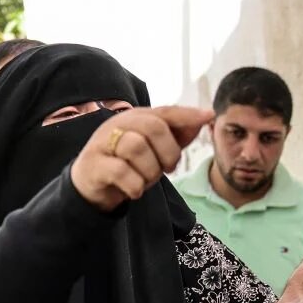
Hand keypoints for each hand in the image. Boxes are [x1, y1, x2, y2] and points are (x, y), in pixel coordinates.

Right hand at [69, 105, 214, 211]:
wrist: (93, 185)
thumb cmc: (130, 164)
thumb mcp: (156, 150)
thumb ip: (178, 135)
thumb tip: (204, 117)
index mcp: (136, 118)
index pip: (165, 111)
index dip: (187, 114)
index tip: (209, 116)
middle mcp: (118, 124)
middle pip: (153, 127)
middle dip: (168, 153)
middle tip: (167, 169)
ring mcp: (102, 143)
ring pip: (136, 147)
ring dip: (150, 171)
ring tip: (145, 180)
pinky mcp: (93, 164)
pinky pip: (122, 172)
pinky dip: (135, 185)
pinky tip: (134, 190)